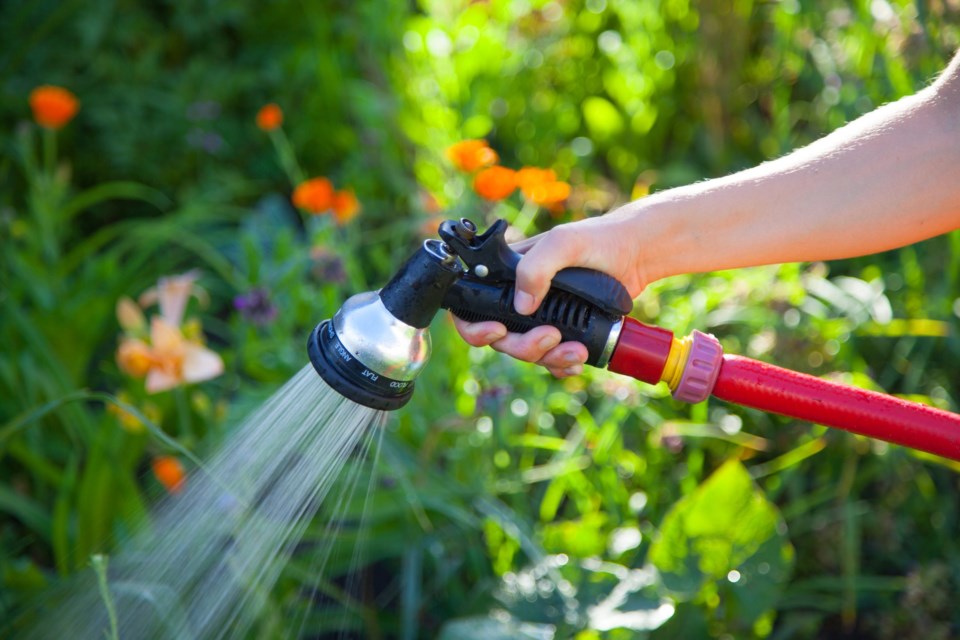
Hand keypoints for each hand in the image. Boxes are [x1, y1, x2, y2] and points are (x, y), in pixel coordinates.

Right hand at [452, 211, 647, 376]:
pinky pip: (551, 359)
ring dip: (549, 357)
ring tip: (578, 351)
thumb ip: (536, 267)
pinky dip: (562, 364)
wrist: (637, 255)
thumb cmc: (599, 239)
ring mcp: (542, 317)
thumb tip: (521, 306)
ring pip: (528, 352)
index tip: (498, 330)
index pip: (473, 305)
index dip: (475, 326)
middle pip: (502, 338)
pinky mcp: (565, 330)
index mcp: (509, 275)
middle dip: (524, 346)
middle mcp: (520, 298)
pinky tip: (578, 360)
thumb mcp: (563, 243)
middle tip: (553, 336)